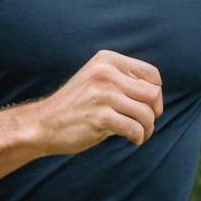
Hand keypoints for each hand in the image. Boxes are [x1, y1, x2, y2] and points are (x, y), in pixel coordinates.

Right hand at [35, 49, 163, 154]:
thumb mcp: (96, 80)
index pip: (151, 75)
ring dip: (147, 129)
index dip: (157, 94)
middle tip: (145, 123)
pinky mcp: (100, 117)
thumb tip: (157, 94)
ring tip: (140, 134)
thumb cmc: (75, 106)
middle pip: (152, 94)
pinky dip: (138, 137)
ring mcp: (102, 95)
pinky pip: (135, 129)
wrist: (42, 124)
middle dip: (154, 112)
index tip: (150, 108)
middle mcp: (105, 73)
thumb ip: (122, 80)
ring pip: (146, 113)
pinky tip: (132, 140)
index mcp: (107, 60)